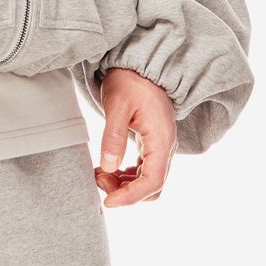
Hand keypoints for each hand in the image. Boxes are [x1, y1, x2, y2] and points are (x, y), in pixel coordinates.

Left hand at [94, 67, 176, 207]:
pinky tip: (109, 168)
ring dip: (125, 184)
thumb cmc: (130, 81)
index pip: (152, 182)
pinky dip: (128, 175)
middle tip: (100, 178)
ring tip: (100, 173)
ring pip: (148, 180)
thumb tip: (109, 167)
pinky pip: (145, 169)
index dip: (130, 197)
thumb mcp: (117, 105)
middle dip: (126, 191)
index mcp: (161, 140)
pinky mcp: (153, 142)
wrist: (141, 64)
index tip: (108, 201)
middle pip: (152, 186)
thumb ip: (113, 136)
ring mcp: (161, 146)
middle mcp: (166, 147)